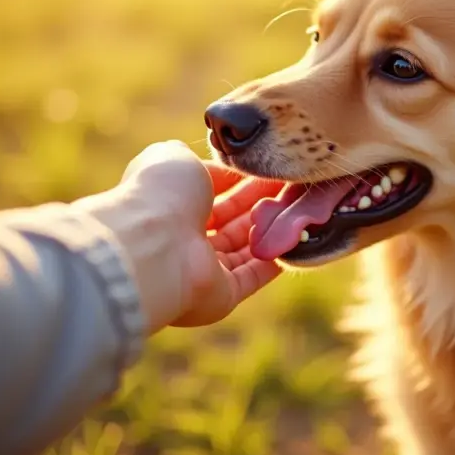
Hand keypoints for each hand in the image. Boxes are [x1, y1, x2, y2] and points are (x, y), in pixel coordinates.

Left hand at [73, 141, 284, 332]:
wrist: (154, 245)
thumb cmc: (161, 195)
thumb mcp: (175, 158)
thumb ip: (196, 159)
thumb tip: (219, 167)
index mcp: (170, 204)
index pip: (216, 192)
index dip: (244, 181)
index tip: (274, 169)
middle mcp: (185, 238)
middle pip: (233, 221)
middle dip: (262, 203)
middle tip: (296, 188)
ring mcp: (202, 269)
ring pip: (246, 248)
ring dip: (271, 229)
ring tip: (300, 208)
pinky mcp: (221, 295)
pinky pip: (254, 275)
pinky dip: (274, 258)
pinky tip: (297, 238)